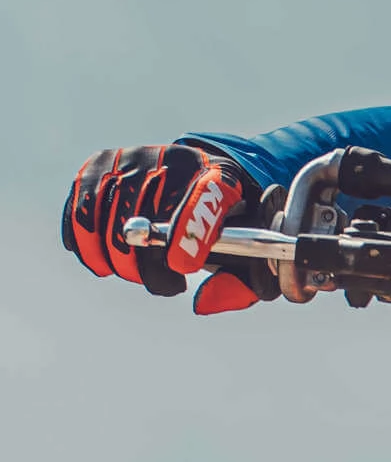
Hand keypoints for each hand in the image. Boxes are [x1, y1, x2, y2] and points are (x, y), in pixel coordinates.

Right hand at [61, 145, 266, 314]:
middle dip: (149, 265)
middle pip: (145, 221)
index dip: (186, 236)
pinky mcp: (96, 168)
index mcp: (218, 173)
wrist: (191, 173)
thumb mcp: (240, 238)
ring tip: (137, 272)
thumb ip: (237, 278)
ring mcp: (130, 159)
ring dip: (118, 261)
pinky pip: (79, 217)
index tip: (180, 267)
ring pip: (107, 223)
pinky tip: (106, 260)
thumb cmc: (215, 217)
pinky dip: (88, 247)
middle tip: (168, 283)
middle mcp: (171, 158)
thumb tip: (201, 303)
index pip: (202, 200)